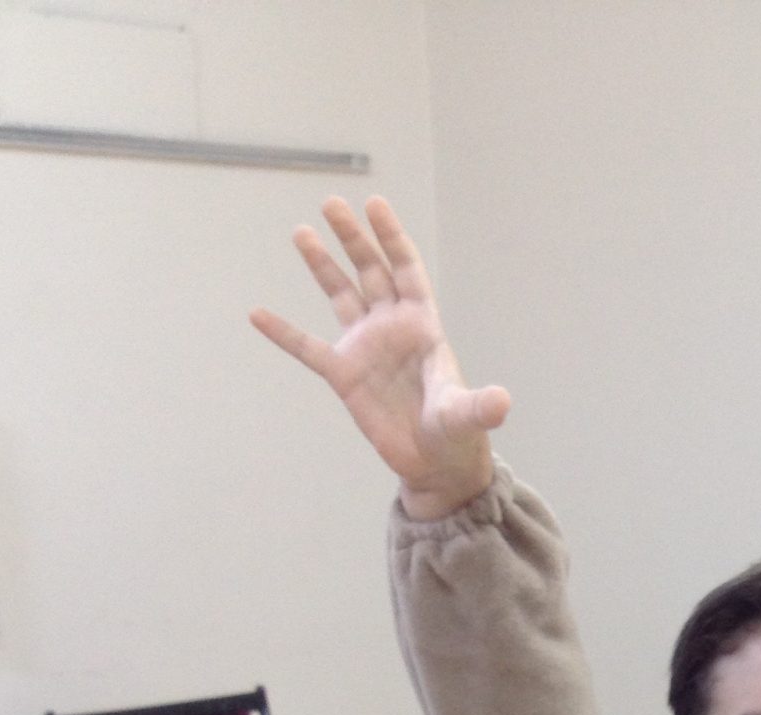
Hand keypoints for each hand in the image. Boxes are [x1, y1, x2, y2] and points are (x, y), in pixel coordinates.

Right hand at [250, 196, 508, 517]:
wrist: (436, 465)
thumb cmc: (457, 435)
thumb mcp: (466, 416)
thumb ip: (479, 406)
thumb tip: (503, 403)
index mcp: (422, 326)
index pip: (406, 270)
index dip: (391, 238)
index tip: (374, 205)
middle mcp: (392, 327)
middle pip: (370, 271)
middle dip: (353, 238)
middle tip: (331, 204)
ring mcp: (366, 347)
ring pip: (341, 295)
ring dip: (321, 264)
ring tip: (301, 231)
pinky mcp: (344, 375)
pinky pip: (308, 348)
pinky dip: (284, 333)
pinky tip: (257, 314)